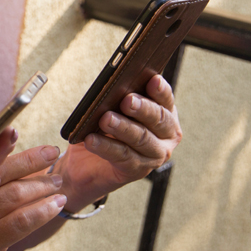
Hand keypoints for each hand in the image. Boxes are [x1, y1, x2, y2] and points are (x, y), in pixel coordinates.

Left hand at [59, 74, 181, 204]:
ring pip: (141, 138)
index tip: (153, 79)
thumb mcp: (109, 108)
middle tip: (126, 100)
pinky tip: (91, 139)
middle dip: (142, 108)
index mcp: (164, 113)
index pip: (166, 99)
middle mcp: (166, 135)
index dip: (160, 90)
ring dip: (123, 127)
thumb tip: (111, 88)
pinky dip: (105, 146)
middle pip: (158, 119)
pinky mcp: (137, 171)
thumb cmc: (102, 127)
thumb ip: (116, 98)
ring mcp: (155, 155)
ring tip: (106, 119)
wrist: (84, 163)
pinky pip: (122, 157)